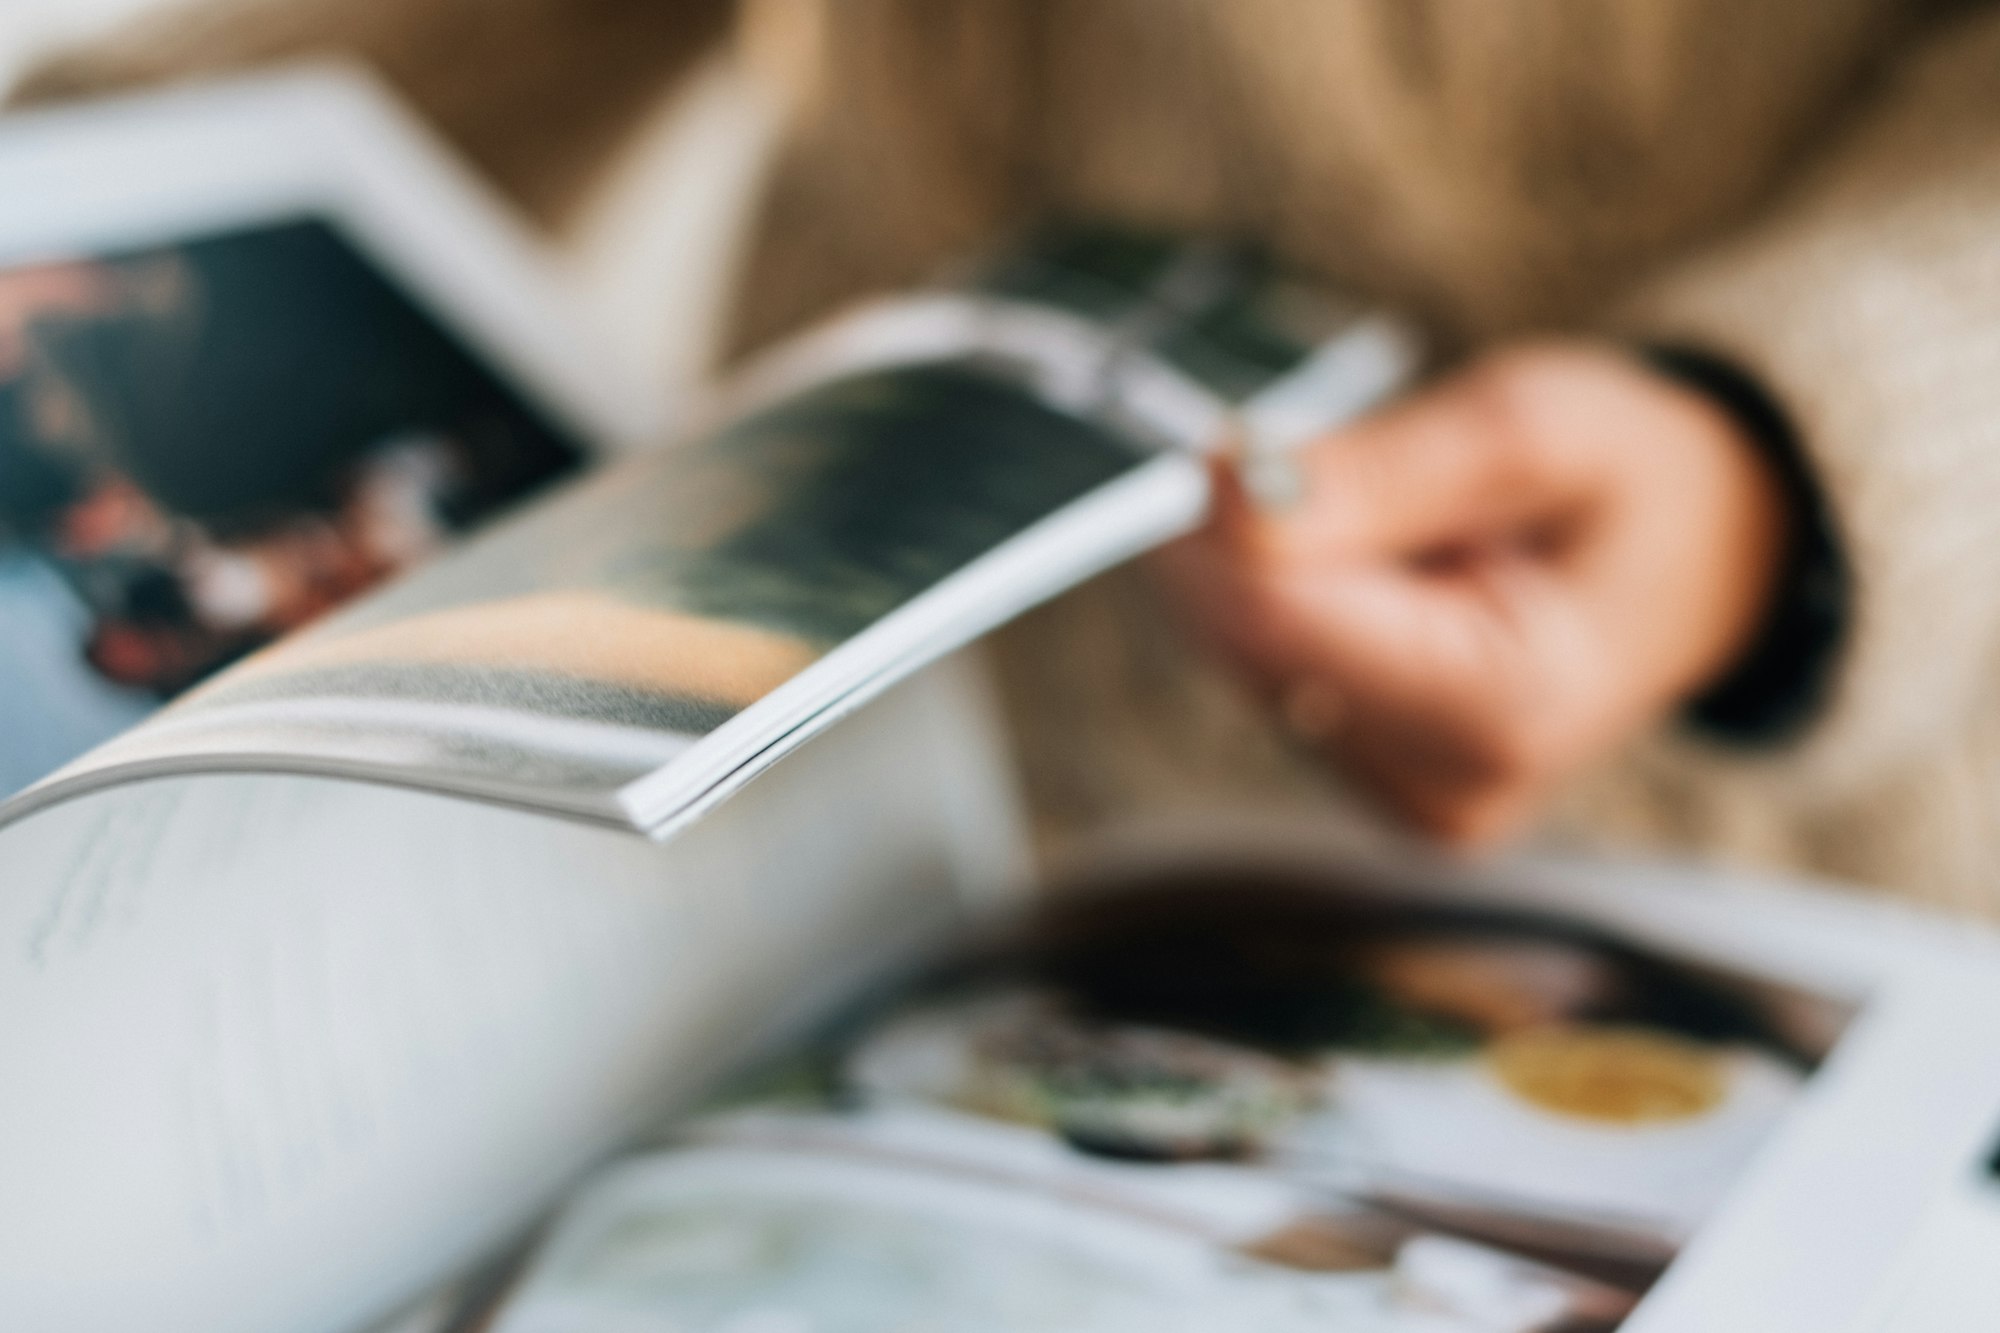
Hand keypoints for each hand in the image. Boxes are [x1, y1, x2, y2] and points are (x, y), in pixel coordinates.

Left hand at [1156, 340, 1787, 846]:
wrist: (1704, 557)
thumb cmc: (1631, 481)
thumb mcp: (1531, 427)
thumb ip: (1381, 471)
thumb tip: (1229, 492)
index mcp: (1503, 707)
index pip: (1276, 619)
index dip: (1226, 521)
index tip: (1228, 444)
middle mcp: (1446, 787)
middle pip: (1245, 644)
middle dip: (1242, 541)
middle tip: (1299, 460)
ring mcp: (1407, 798)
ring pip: (1243, 657)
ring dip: (1270, 568)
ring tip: (1381, 519)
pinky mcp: (1376, 784)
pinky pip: (1271, 676)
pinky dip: (1294, 603)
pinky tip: (1373, 573)